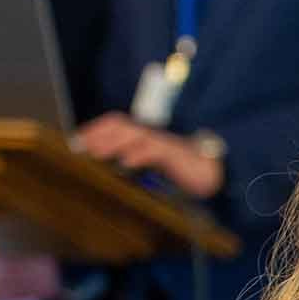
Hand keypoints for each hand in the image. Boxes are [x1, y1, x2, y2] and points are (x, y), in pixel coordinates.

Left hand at [74, 112, 223, 198]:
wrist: (220, 174)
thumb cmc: (189, 173)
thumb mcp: (157, 168)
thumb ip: (139, 165)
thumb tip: (115, 169)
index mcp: (148, 138)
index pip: (118, 125)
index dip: (97, 129)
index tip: (78, 139)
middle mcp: (154, 137)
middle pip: (121, 125)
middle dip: (98, 133)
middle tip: (78, 144)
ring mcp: (166, 143)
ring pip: (135, 134)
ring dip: (113, 142)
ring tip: (95, 151)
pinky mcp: (178, 154)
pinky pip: (156, 149)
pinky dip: (140, 154)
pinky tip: (126, 162)